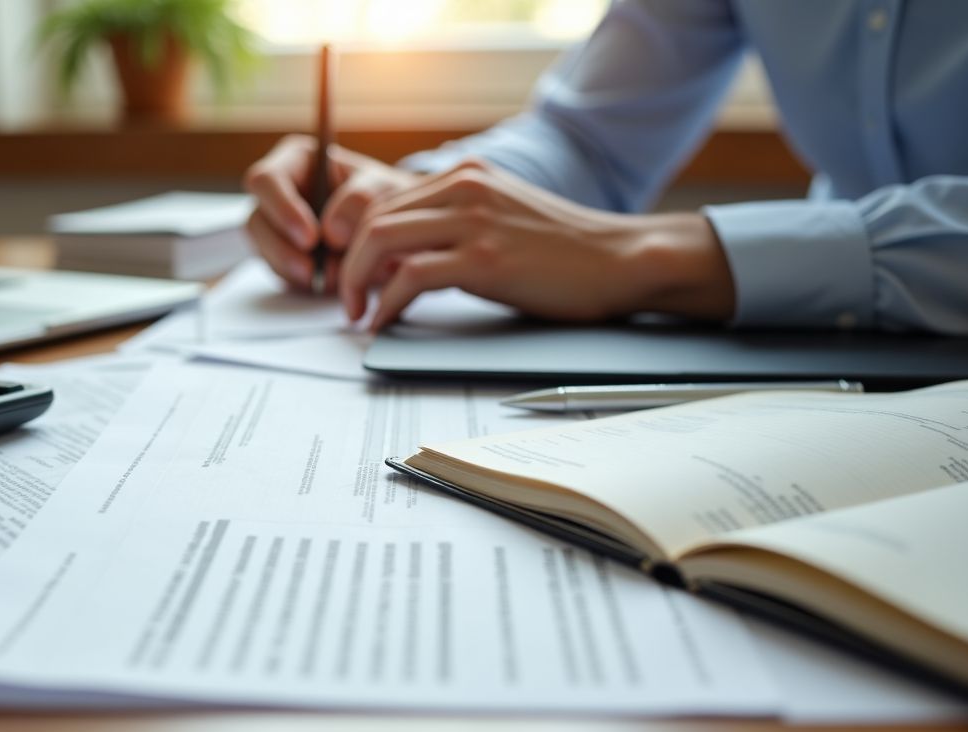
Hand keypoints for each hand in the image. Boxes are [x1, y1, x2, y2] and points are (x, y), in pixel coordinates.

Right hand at [243, 135, 417, 292]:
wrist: (396, 230)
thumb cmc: (388, 197)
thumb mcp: (384, 190)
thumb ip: (361, 199)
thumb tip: (330, 232)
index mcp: (297, 160)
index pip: (266, 180)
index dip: (282, 209)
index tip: (311, 238)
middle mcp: (278, 193)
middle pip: (255, 221)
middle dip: (282, 249)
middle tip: (312, 271)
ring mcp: (276, 226)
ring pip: (263, 251)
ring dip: (294, 269)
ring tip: (331, 277)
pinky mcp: (281, 255)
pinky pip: (278, 273)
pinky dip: (301, 282)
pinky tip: (328, 282)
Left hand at [339, 159, 736, 328]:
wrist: (620, 259)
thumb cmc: (566, 250)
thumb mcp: (501, 216)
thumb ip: (454, 222)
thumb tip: (401, 258)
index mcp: (467, 173)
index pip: (385, 198)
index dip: (357, 238)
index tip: (353, 272)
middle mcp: (465, 187)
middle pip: (374, 217)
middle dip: (348, 261)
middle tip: (347, 299)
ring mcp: (474, 221)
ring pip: (381, 240)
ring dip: (357, 281)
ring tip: (357, 313)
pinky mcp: (484, 259)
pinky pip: (410, 277)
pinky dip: (386, 303)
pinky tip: (384, 322)